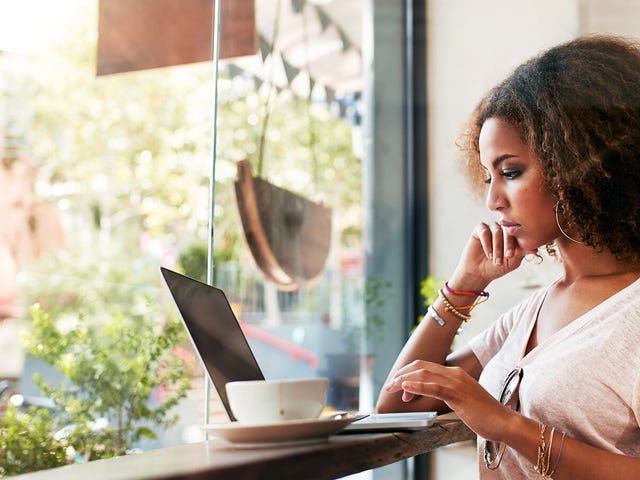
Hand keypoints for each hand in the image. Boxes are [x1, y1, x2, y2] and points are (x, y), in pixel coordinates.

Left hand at [384, 360, 515, 441]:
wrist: (504, 422)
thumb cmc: (483, 415)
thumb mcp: (461, 400)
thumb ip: (445, 394)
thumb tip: (428, 395)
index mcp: (455, 374)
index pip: (425, 367)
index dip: (408, 373)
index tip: (398, 385)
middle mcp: (454, 374)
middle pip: (420, 367)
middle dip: (401, 374)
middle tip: (389, 386)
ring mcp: (456, 382)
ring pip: (423, 374)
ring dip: (404, 380)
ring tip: (391, 387)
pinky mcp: (458, 394)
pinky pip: (434, 387)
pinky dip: (417, 386)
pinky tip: (405, 388)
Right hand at [449, 222, 537, 290]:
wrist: (479, 272)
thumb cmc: (497, 266)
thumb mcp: (512, 261)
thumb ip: (522, 253)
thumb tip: (535, 249)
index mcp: (513, 235)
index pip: (518, 234)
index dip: (516, 244)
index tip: (511, 256)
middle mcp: (503, 228)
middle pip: (508, 231)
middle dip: (507, 245)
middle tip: (506, 256)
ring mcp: (491, 227)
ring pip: (496, 231)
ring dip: (496, 247)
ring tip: (495, 260)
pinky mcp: (479, 228)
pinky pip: (484, 231)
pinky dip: (486, 243)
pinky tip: (488, 254)